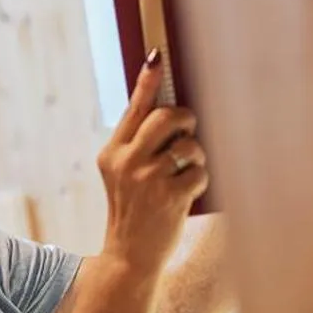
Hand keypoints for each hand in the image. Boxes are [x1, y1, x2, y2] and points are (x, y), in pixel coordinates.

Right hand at [98, 54, 210, 275]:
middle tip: (189, 131)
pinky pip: (199, 172)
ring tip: (187, 172)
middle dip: (187, 120)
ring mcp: (147, 179)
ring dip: (197, 156)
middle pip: (168, 117)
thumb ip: (137, 145)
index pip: (134, 109)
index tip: (158, 56)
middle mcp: (127, 162)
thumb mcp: (122, 175)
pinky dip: (200, 180)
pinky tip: (188, 193)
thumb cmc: (133, 211)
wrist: (129, 256)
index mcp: (112, 152)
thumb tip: (169, 111)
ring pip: (189, 144)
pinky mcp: (169, 197)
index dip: (148, 81)